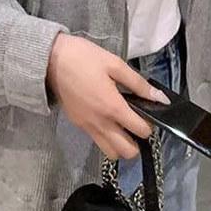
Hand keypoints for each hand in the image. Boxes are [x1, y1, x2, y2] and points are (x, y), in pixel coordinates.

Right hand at [46, 32, 170, 159]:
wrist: (51, 60)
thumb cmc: (85, 58)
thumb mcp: (114, 64)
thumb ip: (138, 83)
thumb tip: (160, 98)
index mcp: (112, 107)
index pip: (140, 131)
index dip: (150, 125)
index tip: (149, 113)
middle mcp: (100, 123)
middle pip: (126, 152)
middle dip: (137, 142)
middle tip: (138, 124)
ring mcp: (87, 127)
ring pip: (111, 152)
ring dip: (121, 145)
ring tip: (123, 126)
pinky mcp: (78, 125)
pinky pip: (97, 141)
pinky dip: (107, 138)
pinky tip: (108, 120)